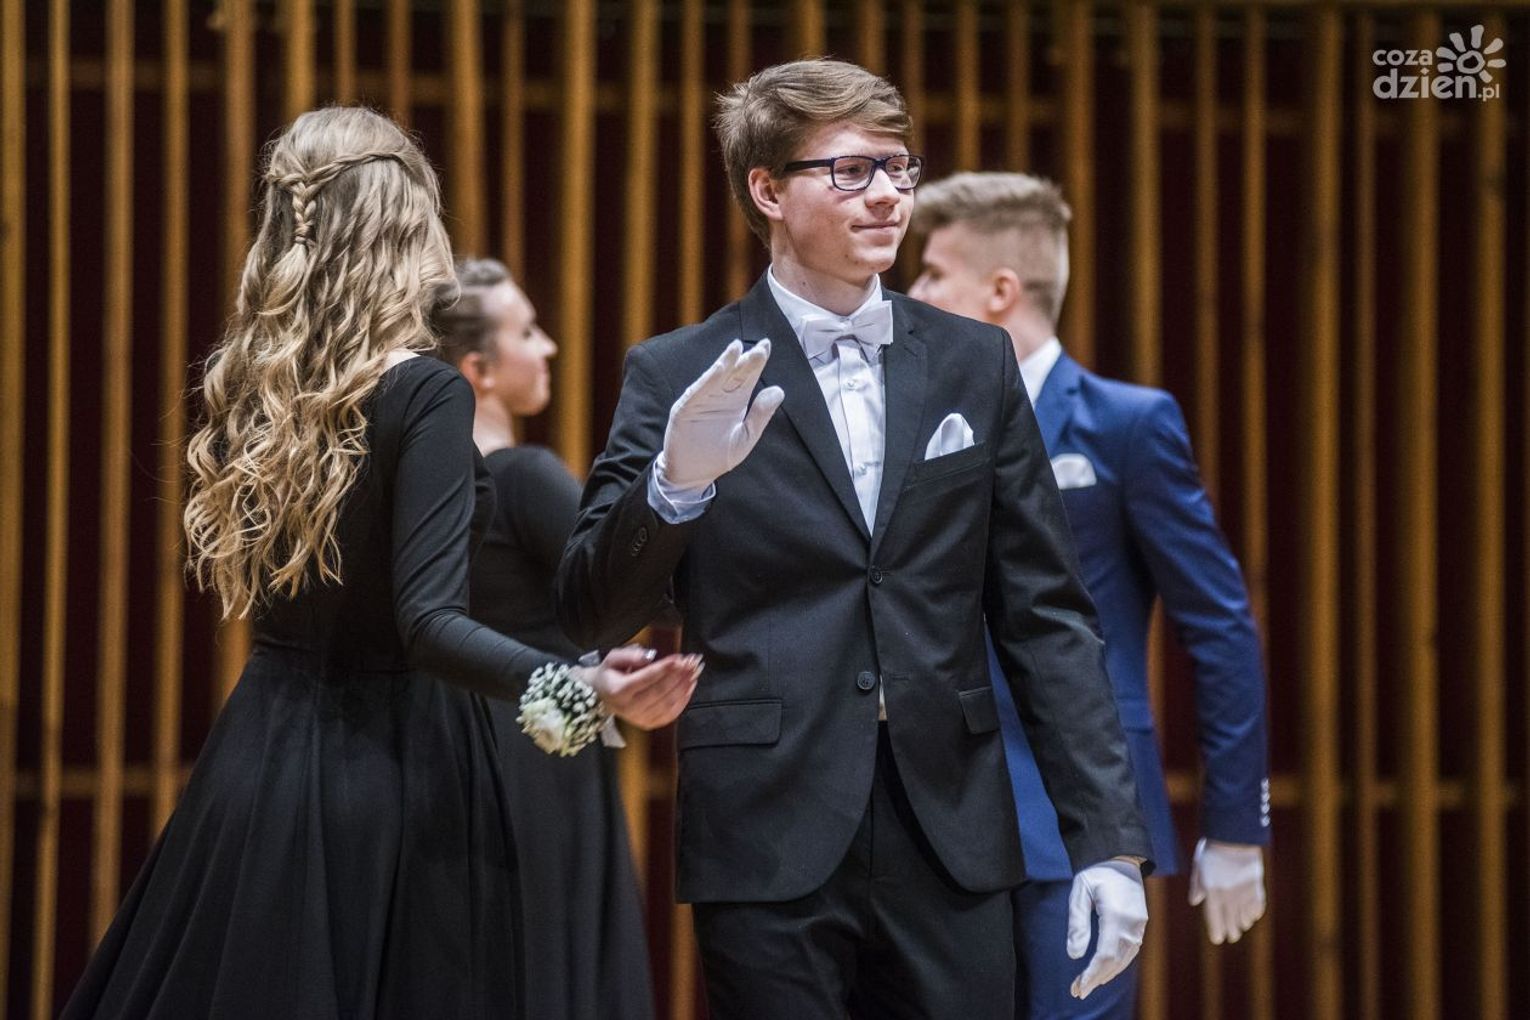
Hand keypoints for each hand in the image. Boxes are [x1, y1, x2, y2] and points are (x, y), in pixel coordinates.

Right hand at [579, 646, 701, 729]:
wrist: (601, 696)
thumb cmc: (609, 674)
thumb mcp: (612, 658)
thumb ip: (630, 655)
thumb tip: (649, 657)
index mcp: (619, 691)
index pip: (647, 678)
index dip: (665, 668)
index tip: (680, 658)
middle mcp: (629, 708)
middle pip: (660, 691)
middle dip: (679, 676)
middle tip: (693, 662)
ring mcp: (639, 719)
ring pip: (668, 703)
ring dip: (684, 687)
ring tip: (694, 672)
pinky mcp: (648, 724)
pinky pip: (670, 714)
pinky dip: (683, 700)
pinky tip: (689, 687)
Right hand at [657, 339, 784, 490]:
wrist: (692, 475)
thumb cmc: (718, 457)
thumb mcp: (745, 438)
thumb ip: (761, 415)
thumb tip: (779, 390)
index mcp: (735, 402)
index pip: (747, 377)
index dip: (756, 362)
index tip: (766, 346)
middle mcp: (719, 396)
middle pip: (735, 373)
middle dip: (747, 359)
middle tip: (761, 346)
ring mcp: (701, 400)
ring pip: (716, 377)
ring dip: (726, 362)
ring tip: (738, 348)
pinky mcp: (686, 408)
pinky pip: (698, 390)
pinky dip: (708, 378)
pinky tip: (720, 367)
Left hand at [1067, 859, 1147, 999]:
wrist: (1123, 860)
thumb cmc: (1098, 873)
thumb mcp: (1080, 890)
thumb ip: (1077, 922)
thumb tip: (1074, 955)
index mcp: (1115, 915)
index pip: (1104, 955)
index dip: (1091, 974)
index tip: (1078, 987)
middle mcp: (1131, 924)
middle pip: (1115, 962)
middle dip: (1096, 979)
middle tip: (1078, 991)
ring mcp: (1139, 926)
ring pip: (1124, 960)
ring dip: (1106, 975)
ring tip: (1087, 985)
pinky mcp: (1141, 925)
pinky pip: (1130, 952)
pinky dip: (1118, 965)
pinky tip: (1106, 972)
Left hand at [1188, 838, 1264, 944]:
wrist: (1235, 838)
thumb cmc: (1213, 850)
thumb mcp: (1199, 866)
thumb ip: (1197, 886)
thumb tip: (1194, 902)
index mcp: (1212, 891)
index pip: (1214, 918)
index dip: (1217, 931)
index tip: (1218, 939)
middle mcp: (1229, 896)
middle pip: (1231, 920)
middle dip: (1232, 930)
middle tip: (1232, 937)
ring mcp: (1244, 892)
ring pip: (1245, 916)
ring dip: (1243, 923)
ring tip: (1242, 927)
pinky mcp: (1256, 887)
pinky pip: (1257, 906)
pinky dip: (1255, 913)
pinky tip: (1253, 916)